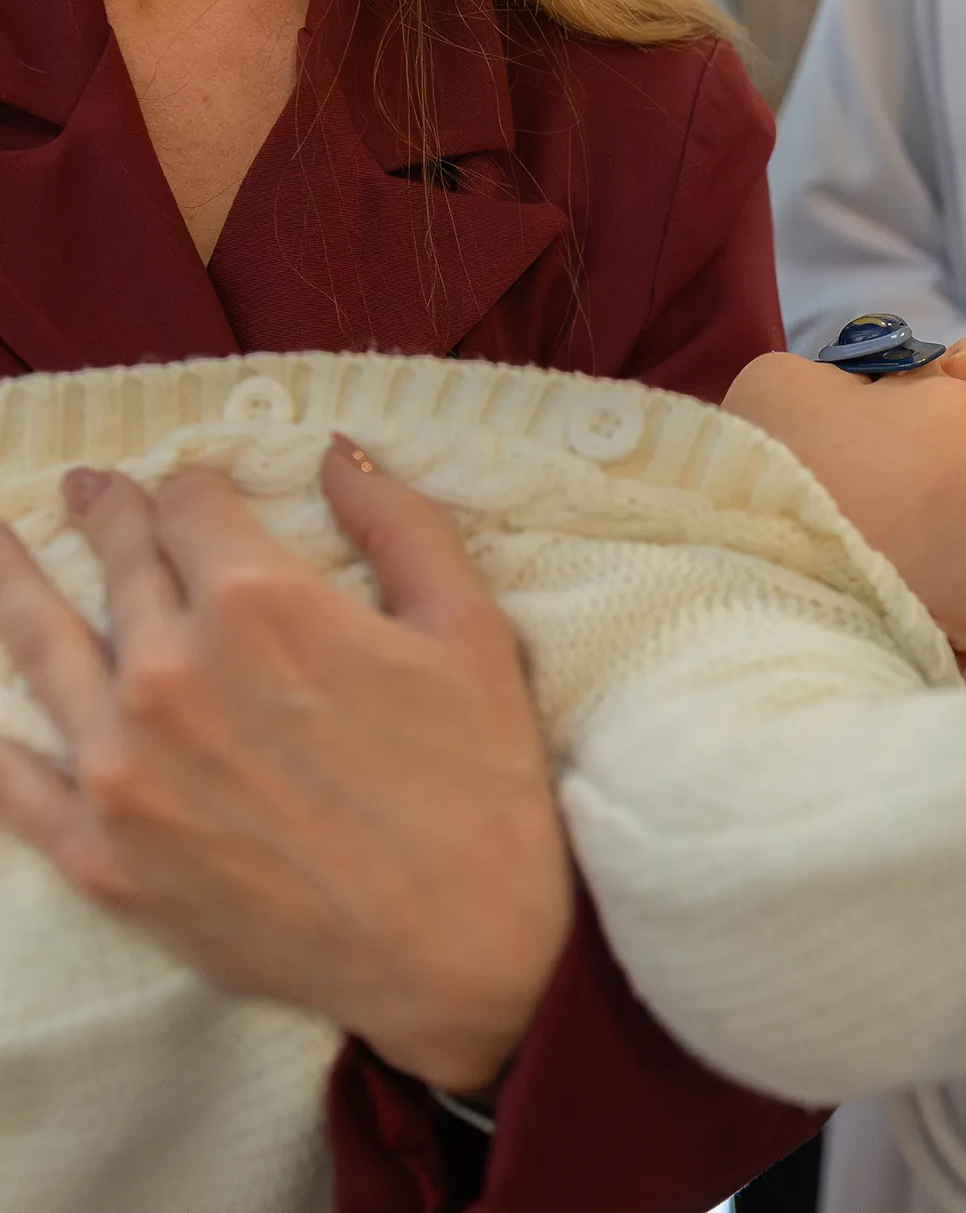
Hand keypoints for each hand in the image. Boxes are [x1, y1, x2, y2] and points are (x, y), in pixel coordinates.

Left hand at [0, 441, 570, 1091]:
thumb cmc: (480, 787)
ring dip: (15, 584)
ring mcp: (120, 768)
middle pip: (118, 565)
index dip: (196, 488)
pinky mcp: (100, 854)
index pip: (191, 506)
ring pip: (41, 646)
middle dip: (107, 517)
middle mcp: (167, 672)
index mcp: (260, 604)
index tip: (195, 491)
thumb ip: (401, 525)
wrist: (459, 950)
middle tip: (86, 492)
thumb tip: (337, 453)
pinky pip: (14, 776)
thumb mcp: (472, 631)